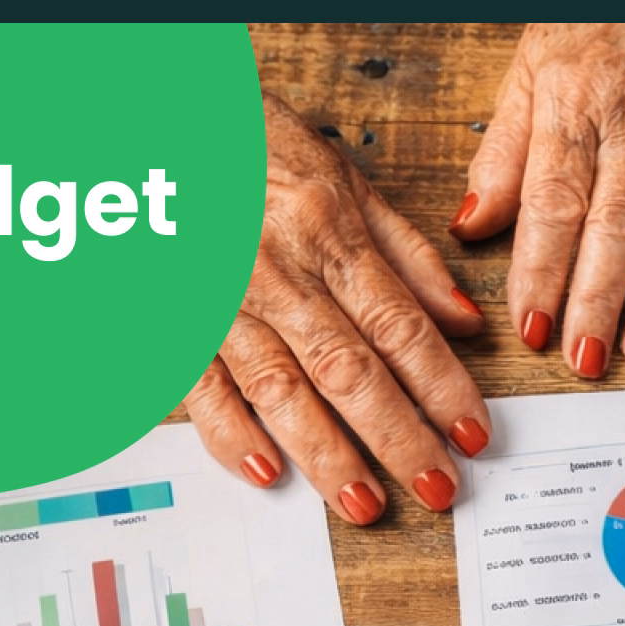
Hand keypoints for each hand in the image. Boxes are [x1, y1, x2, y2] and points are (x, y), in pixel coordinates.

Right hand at [182, 91, 492, 524]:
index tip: (474, 436)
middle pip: (349, 370)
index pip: (401, 327)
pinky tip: (269, 475)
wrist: (150, 120)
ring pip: (281, 390)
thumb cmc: (251, 146)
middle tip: (439, 489)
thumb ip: (406, 253)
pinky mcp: (171, 320)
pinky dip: (232, 435)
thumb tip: (465, 322)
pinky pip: (202, 387)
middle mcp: (278, 272)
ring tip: (367, 505)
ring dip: (326, 455)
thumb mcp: (341, 176)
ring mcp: (220, 300)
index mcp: (328, 232)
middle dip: (398, 437)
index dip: (443, 388)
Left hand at [451, 24, 624, 378]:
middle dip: (598, 300)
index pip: (554, 204)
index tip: (531, 327)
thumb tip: (472, 224)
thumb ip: (502, 153)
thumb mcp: (527, 70)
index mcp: (575, 106)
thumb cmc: (594, 25)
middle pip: (616, 226)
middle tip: (584, 360)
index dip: (542, 271)